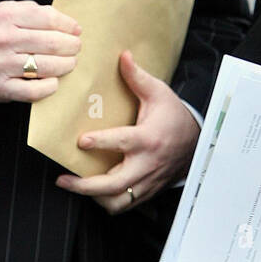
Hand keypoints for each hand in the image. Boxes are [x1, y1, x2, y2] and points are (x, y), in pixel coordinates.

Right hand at [0, 0, 80, 102]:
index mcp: (6, 16)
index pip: (48, 18)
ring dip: (65, 65)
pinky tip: (54, 81)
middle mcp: (2, 40)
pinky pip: (33, 91)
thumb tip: (70, 25)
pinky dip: (49, 87)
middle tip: (76, 48)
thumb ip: (35, 12)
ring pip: (45, 66)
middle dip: (71, 46)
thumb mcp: (8, 12)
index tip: (76, 30)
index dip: (68, 25)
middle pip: (51, 43)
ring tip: (70, 62)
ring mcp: (0, 64)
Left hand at [55, 50, 199, 213]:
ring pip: (117, 202)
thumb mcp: (159, 93)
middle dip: (85, 186)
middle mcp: (146, 164)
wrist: (197, 143)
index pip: (123, 143)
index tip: (82, 141)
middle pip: (113, 185)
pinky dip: (107, 202)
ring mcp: (147, 181)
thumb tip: (123, 56)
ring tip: (76, 186)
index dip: (102, 143)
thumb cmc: (175, 117)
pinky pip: (124, 205)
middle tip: (63, 179)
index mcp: (148, 139)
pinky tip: (94, 192)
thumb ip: (138, 77)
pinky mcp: (147, 191)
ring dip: (94, 198)